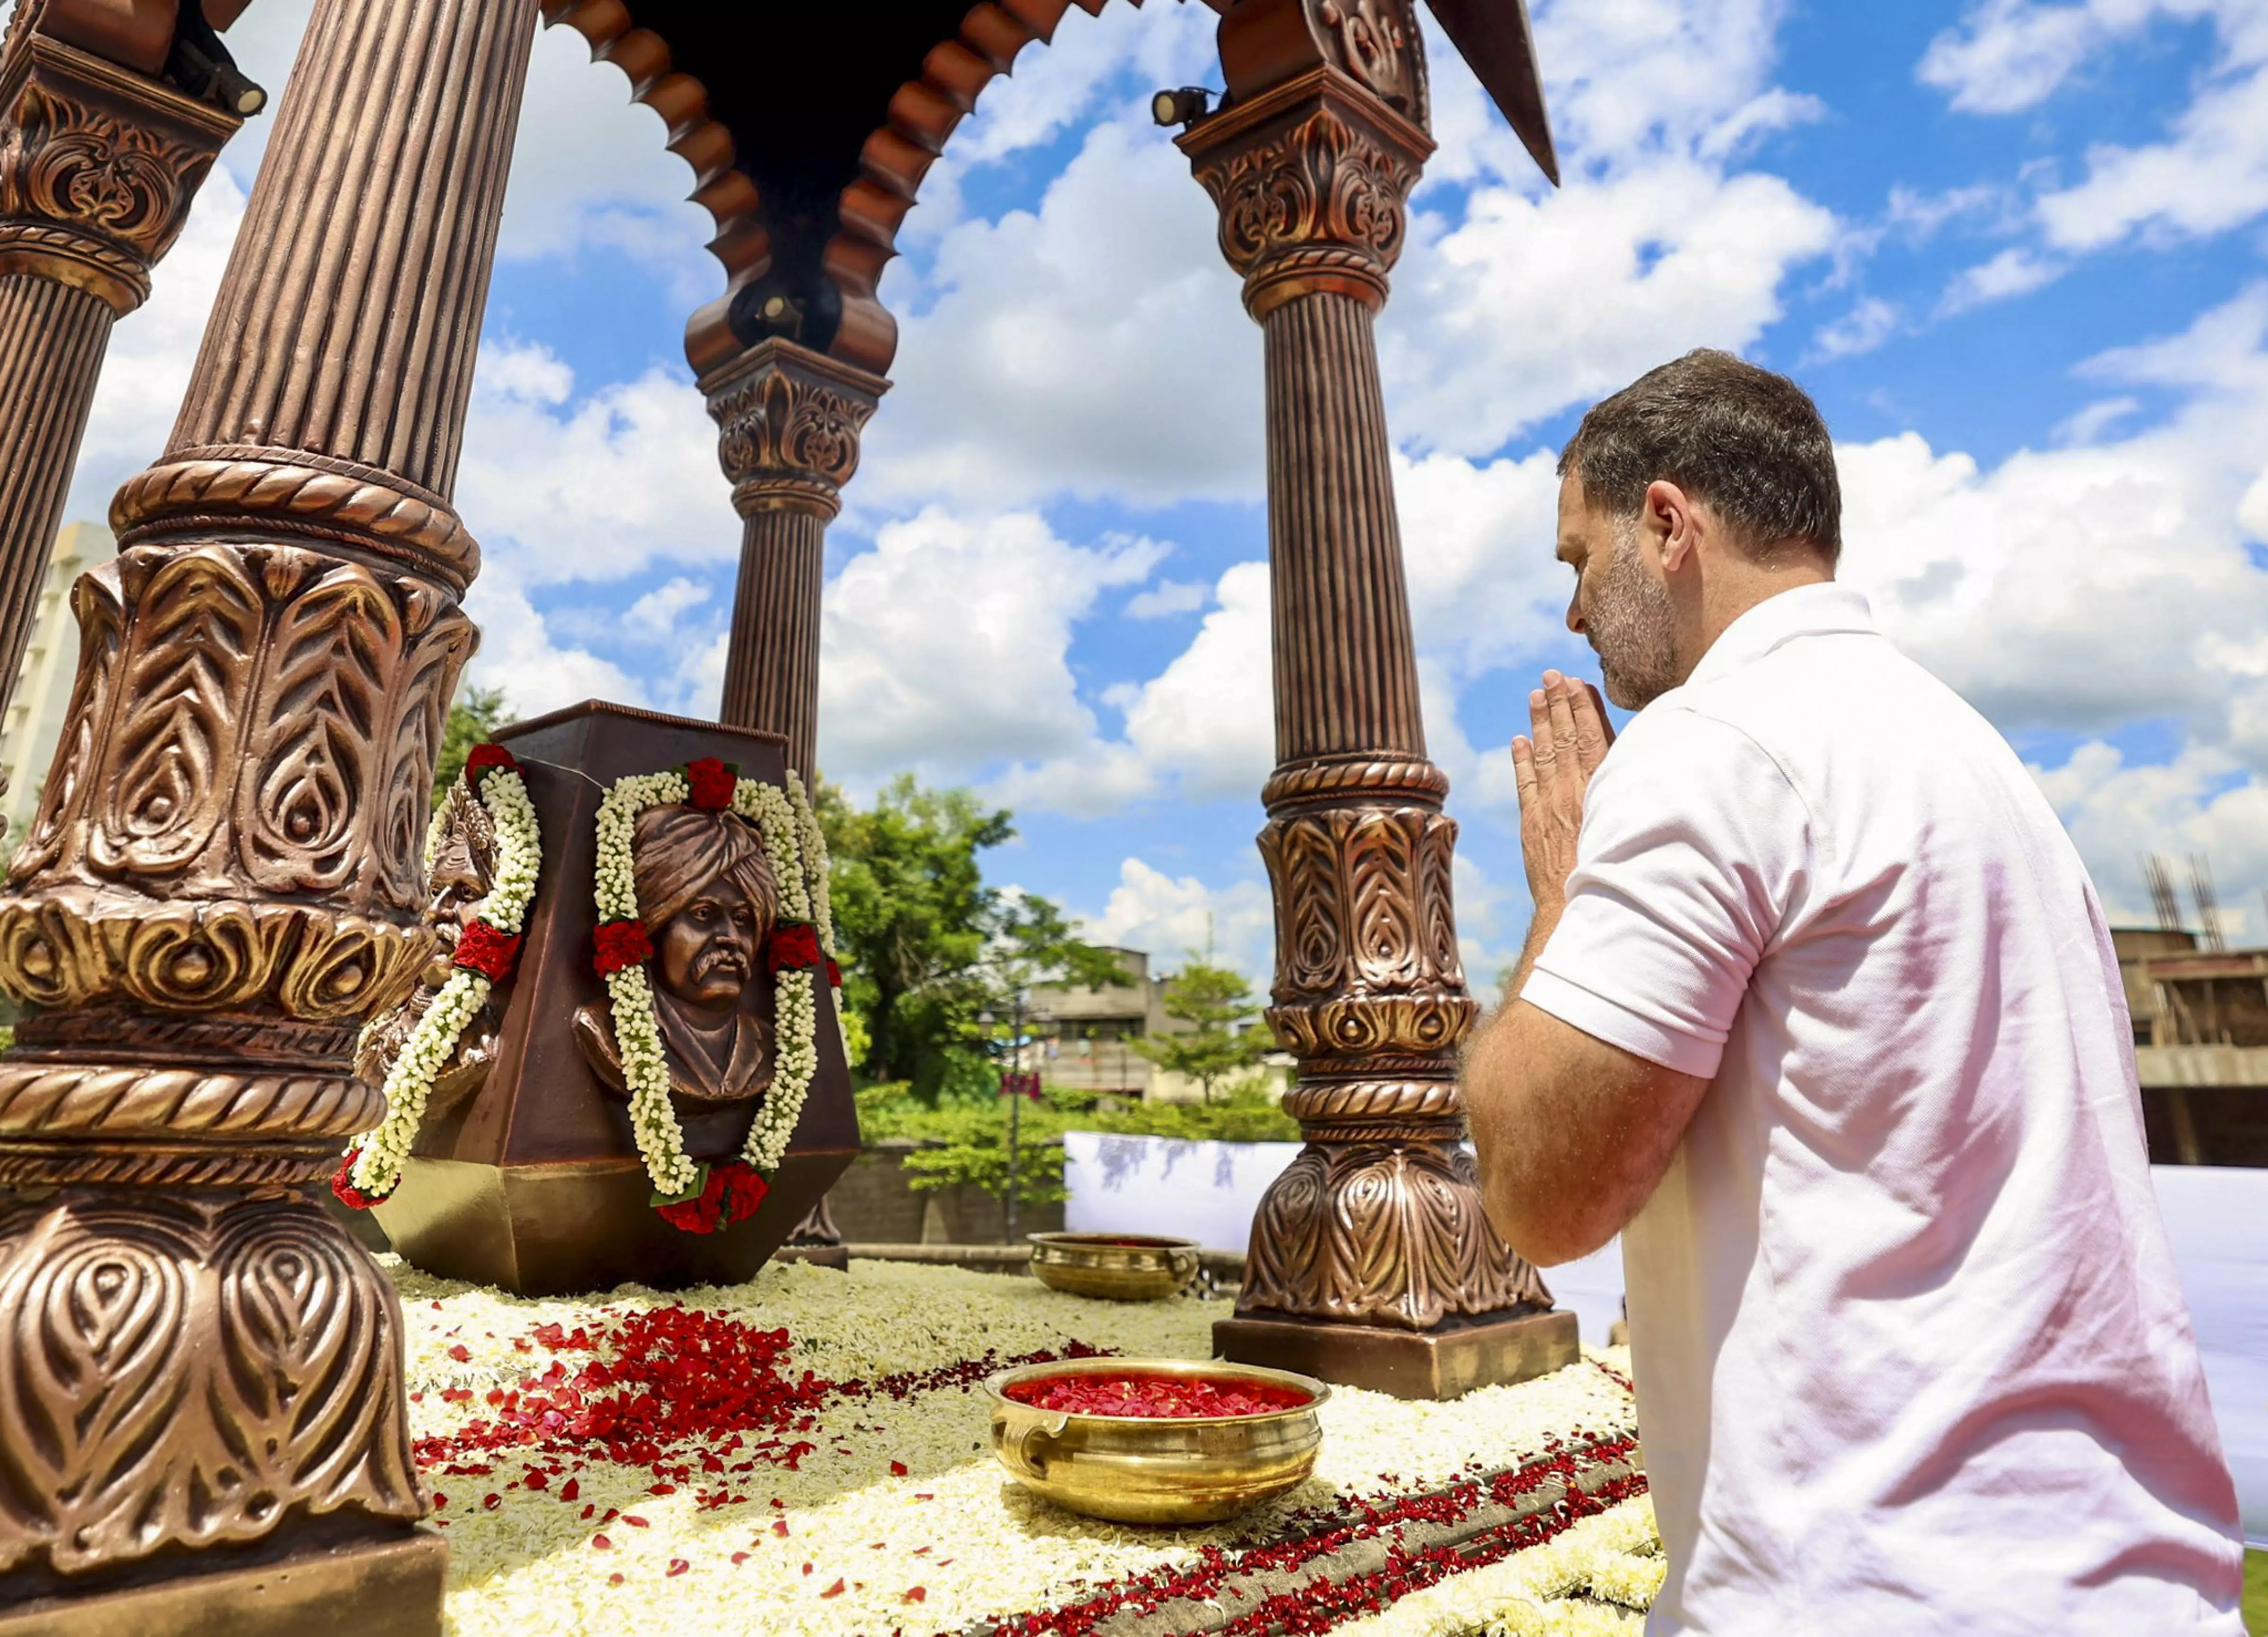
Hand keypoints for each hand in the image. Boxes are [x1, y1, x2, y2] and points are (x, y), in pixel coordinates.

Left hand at [1511, 670, 1614, 922]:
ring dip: (1540, 723)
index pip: (1593, 737)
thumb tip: (1633, 765)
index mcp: (1602, 790)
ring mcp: (1550, 808)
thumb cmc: (1624, 871)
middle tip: (1551, 675)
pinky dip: (1521, 761)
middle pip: (1566, 739)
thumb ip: (1627, 791)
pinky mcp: (1533, 826)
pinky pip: (1525, 785)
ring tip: (1535, 696)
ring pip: (1544, 755)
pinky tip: (1518, 741)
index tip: (1577, 683)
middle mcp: (1575, 793)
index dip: (1584, 707)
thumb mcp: (1632, 824)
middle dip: (1559, 704)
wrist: (1586, 909)